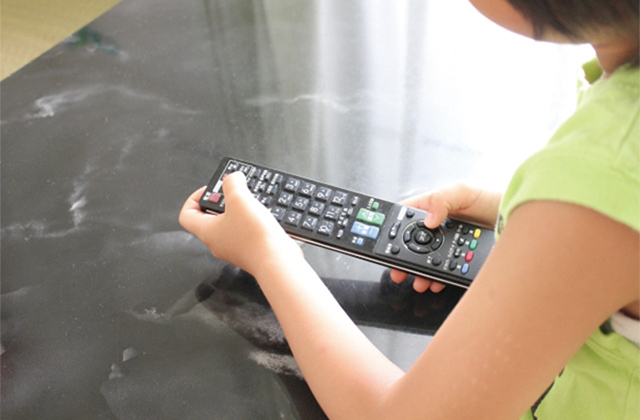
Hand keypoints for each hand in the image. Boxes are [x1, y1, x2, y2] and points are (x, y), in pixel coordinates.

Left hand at [179, 172, 300, 274]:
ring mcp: (234, 248)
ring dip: (238, 210)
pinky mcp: (250, 250)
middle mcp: (218, 242)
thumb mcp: (240, 199)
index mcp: (207, 231)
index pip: (187, 215)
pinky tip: (262, 214)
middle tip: (233, 192)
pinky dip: (251, 220)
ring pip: (230, 224)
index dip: (194, 198)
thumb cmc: (254, 237)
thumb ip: (233, 183)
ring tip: (250, 201)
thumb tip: (233, 177)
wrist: (277, 261)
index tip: (210, 191)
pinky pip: (245, 231)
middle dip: (222, 202)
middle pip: (210, 218)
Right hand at [389, 184, 500, 292]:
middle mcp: (438, 227)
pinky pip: (443, 271)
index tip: (386, 243)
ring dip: (418, 273)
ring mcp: (448, 244)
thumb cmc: (491, 199)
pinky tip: (434, 282)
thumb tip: (428, 219)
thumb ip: (442, 200)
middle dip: (402, 259)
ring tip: (417, 280)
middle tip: (397, 270)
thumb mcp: (464, 192)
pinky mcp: (459, 259)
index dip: (393, 230)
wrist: (519, 220)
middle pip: (413, 245)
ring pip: (425, 261)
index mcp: (433, 208)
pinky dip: (436, 279)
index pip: (406, 218)